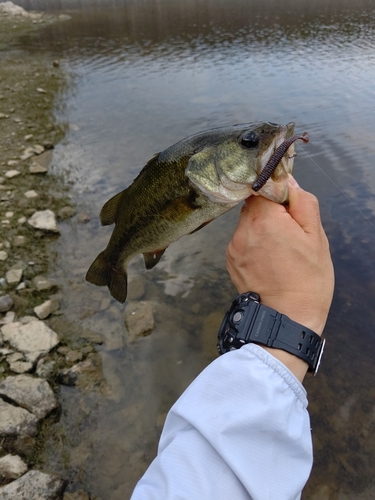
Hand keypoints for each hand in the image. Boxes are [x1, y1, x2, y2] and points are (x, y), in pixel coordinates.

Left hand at [226, 176, 333, 378]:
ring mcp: (232, 247)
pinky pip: (241, 240)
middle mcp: (241, 231)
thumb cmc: (307, 280)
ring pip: (246, 223)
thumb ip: (302, 203)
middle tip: (289, 230)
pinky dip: (253, 243)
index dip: (276, 191)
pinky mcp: (230, 261)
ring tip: (279, 249)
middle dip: (270, 211)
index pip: (261, 187)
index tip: (288, 203)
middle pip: (252, 205)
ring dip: (261, 228)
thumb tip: (288, 181)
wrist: (286, 320)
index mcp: (263, 220)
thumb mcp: (316, 238)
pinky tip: (268, 259)